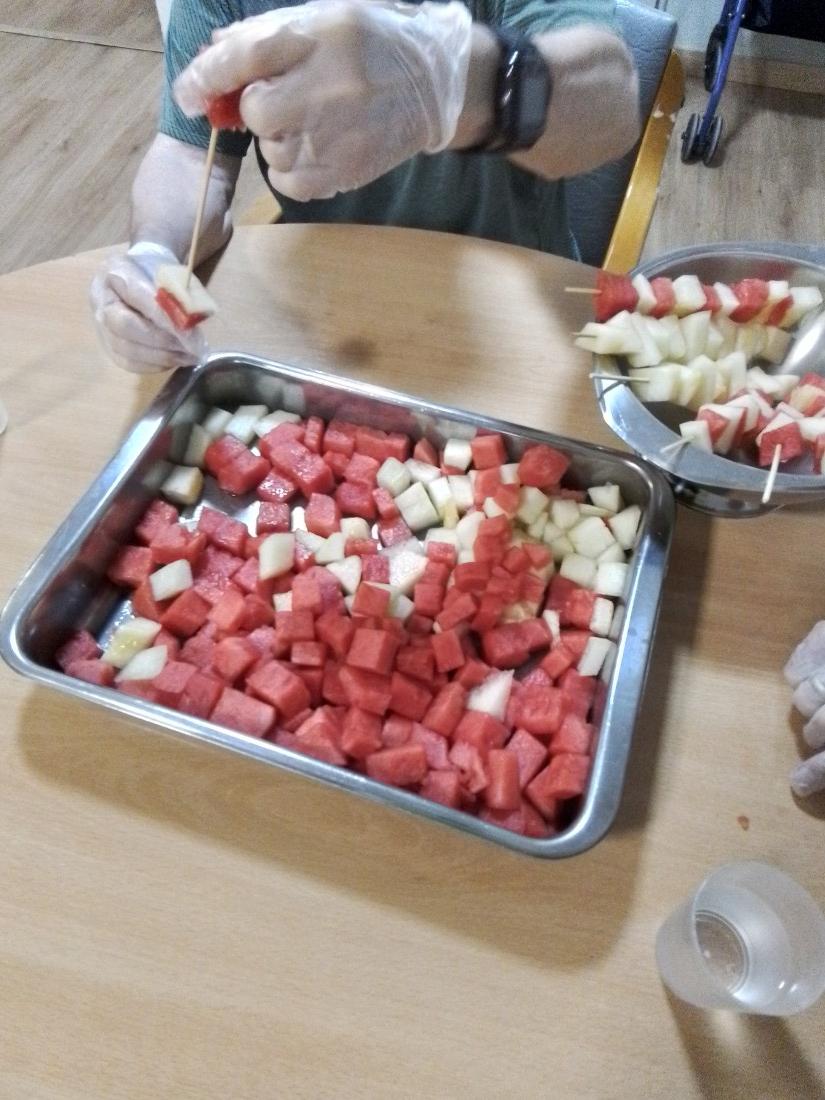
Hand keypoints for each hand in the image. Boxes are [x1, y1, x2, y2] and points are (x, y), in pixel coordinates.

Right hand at [90, 242, 206, 373]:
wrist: (137, 278)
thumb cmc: (155, 273)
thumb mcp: (168, 272)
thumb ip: (177, 291)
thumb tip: (191, 318)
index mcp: (115, 273)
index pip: (137, 296)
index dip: (163, 316)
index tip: (189, 329)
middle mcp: (101, 301)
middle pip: (125, 327)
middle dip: (162, 340)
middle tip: (192, 347)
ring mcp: (102, 326)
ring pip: (126, 349)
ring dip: (162, 356)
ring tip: (189, 356)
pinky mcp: (110, 348)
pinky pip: (129, 363)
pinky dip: (155, 365)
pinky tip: (175, 360)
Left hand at [174, 0, 472, 201]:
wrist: (434, 83)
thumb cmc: (370, 44)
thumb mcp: (321, 16)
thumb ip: (265, 33)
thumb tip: (215, 54)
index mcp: (317, 37)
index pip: (244, 57)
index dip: (206, 76)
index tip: (189, 93)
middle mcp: (327, 87)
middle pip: (258, 112)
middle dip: (259, 108)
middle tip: (282, 101)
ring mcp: (338, 135)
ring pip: (272, 151)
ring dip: (278, 140)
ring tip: (312, 123)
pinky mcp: (345, 171)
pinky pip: (290, 182)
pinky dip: (291, 170)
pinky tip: (313, 150)